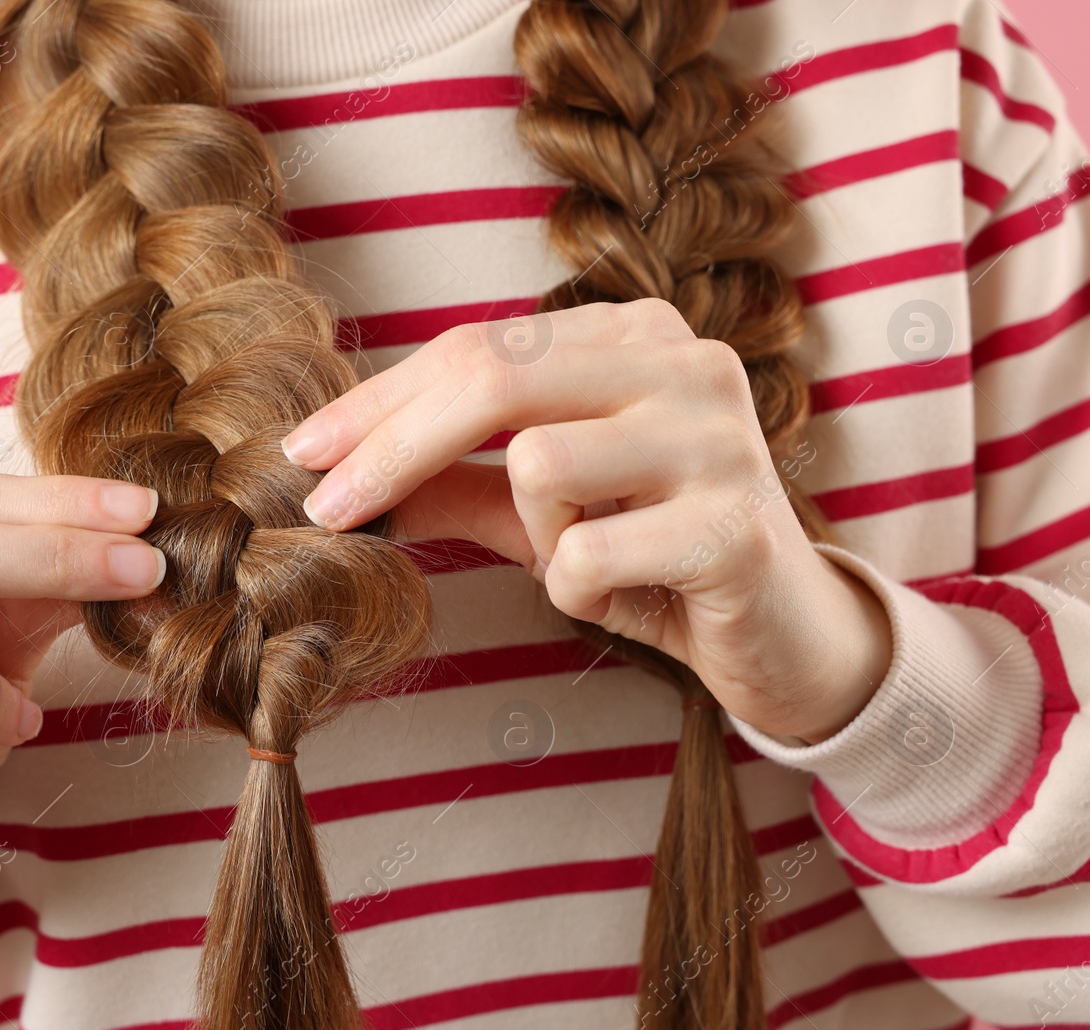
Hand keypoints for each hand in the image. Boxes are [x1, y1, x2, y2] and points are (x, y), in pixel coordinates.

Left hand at [281, 298, 891, 743]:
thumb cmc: (653, 558)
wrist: (784, 635)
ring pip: (537, 462)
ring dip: (531, 536)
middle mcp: (683, 361)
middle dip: (390, 448)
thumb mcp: (541, 514)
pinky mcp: (735, 524)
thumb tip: (338, 478)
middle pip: (493, 376)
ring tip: (582, 559)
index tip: (305, 454)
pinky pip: (585, 554)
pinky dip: (575, 592)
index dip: (379, 402)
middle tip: (323, 512)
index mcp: (634, 336)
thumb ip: (453, 484)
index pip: (479, 347)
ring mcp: (720, 435)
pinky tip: (623, 597)